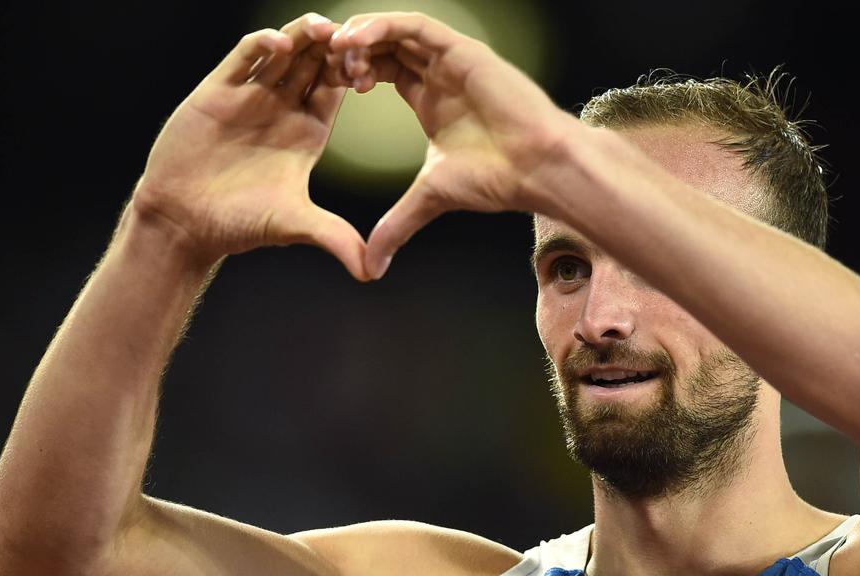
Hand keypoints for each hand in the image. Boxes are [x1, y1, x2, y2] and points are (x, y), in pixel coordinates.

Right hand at [132, 13, 367, 278]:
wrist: (184, 222)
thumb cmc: (239, 224)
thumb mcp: (295, 225)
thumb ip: (334, 238)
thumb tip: (371, 272)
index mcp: (307, 132)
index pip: (337, 88)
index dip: (354, 73)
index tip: (372, 69)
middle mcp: (281, 108)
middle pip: (314, 62)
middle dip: (334, 45)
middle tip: (355, 34)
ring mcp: (250, 96)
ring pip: (283, 52)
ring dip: (303, 35)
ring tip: (323, 28)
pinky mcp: (218, 91)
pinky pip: (243, 58)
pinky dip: (261, 45)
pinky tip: (279, 42)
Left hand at [326, 13, 576, 276]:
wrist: (536, 169)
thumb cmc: (496, 180)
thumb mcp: (430, 198)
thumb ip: (397, 224)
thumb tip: (372, 266)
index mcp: (430, 100)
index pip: (380, 69)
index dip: (350, 73)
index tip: (325, 88)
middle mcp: (439, 75)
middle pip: (383, 45)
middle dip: (349, 51)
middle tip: (323, 66)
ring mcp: (451, 59)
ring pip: (395, 30)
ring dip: (360, 35)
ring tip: (335, 51)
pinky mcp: (463, 50)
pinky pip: (414, 26)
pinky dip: (382, 26)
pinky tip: (356, 40)